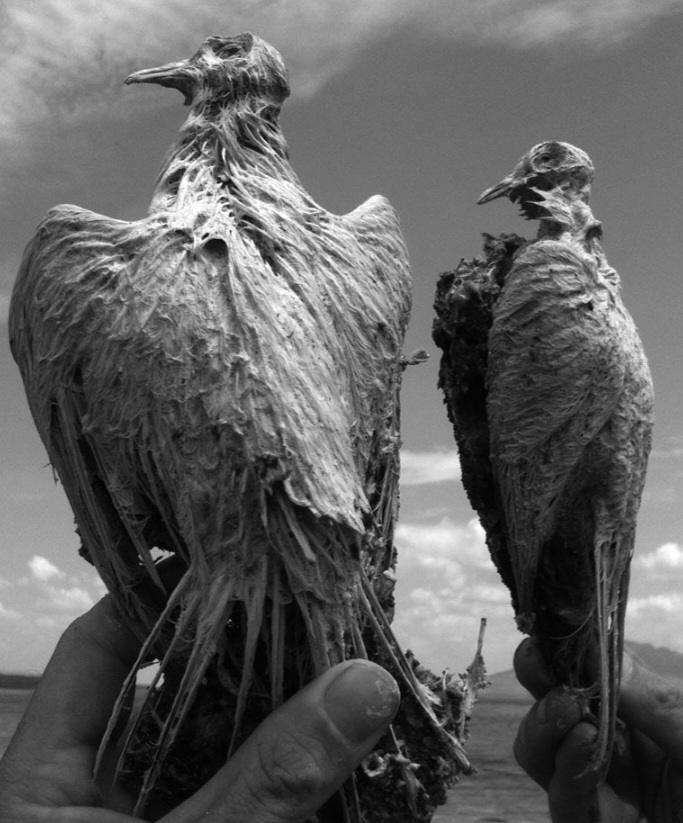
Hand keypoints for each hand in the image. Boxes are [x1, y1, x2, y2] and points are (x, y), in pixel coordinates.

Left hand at [0, 596, 398, 821]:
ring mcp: (162, 818)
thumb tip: (363, 682)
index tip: (240, 557)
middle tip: (325, 608)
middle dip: (250, 651)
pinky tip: (357, 747)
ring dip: (290, 713)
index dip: (164, 591)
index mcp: (47, 774)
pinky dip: (302, 774)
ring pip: (229, 741)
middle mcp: (103, 787)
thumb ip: (264, 784)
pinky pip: (259, 793)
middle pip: (178, 685)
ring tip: (357, 665)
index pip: (102, 643)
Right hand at [513, 637, 682, 822]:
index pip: (588, 677)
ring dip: (545, 725)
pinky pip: (565, 804)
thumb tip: (593, 646)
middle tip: (541, 665)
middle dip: (540, 683)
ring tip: (568, 708)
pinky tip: (583, 742)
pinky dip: (566, 768)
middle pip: (553, 710)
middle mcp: (616, 753)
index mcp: (644, 720)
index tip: (549, 632)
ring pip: (542, 755)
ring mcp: (603, 797)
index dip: (564, 653)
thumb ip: (651, 698)